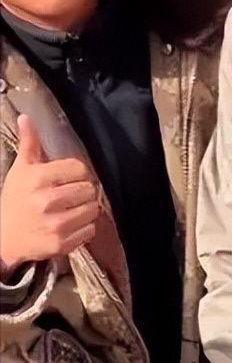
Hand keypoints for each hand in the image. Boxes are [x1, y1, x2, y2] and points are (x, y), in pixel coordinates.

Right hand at [0, 115, 98, 275]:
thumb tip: (26, 117)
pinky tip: (72, 223)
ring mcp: (55, 225)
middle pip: (89, 189)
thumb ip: (29, 143)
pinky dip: (85, 227)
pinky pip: (90, 230)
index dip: (79, 172)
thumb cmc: (15, 200)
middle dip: (84, 190)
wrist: (3, 239)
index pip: (79, 169)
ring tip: (74, 208)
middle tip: (73, 193)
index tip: (71, 177)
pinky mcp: (60, 244)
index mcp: (38, 179)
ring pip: (93, 209)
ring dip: (87, 208)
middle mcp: (47, 201)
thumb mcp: (21, 170)